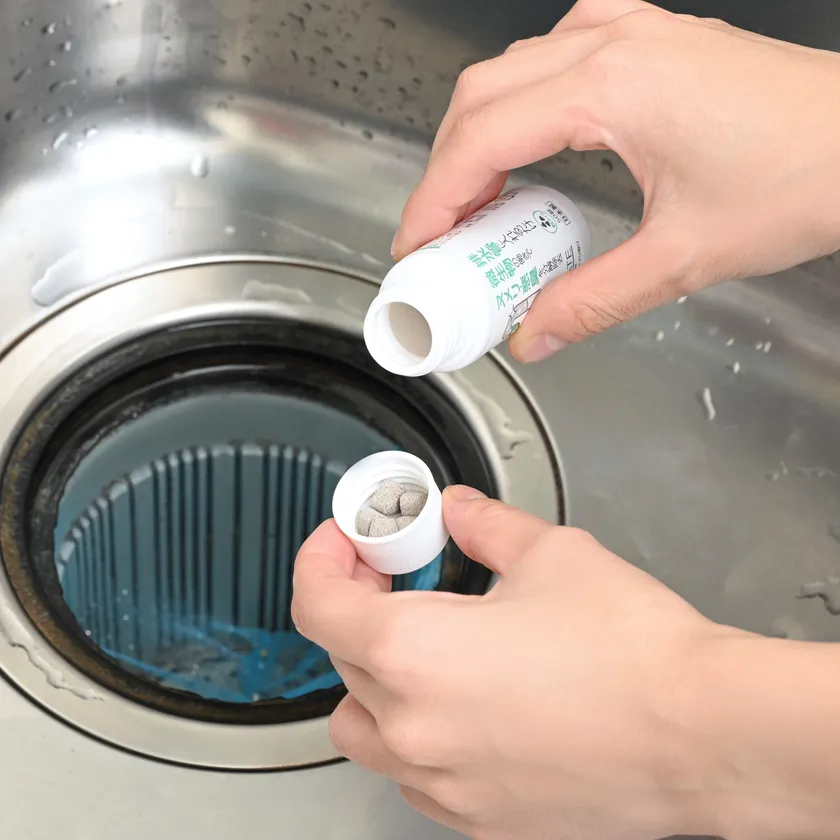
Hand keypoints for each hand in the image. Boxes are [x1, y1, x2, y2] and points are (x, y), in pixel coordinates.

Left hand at [292, 486, 733, 839]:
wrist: (703, 733)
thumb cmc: (631, 650)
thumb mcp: (550, 553)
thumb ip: (485, 524)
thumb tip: (458, 510)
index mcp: (414, 650)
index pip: (317, 603)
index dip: (320, 558)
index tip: (345, 543)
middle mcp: (415, 725)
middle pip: (341, 656)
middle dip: (357, 604)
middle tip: (398, 574)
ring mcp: (444, 781)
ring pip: (364, 728)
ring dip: (374, 678)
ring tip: (420, 644)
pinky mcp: (481, 818)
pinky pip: (413, 776)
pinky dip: (414, 734)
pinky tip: (460, 706)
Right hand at [390, 0, 839, 362]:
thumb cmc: (804, 174)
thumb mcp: (681, 256)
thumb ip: (592, 299)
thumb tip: (538, 331)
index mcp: (610, 87)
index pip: (481, 139)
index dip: (434, 198)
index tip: (417, 244)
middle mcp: (611, 44)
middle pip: (481, 96)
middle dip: (445, 169)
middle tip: (440, 234)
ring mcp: (632, 33)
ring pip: (512, 71)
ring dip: (480, 134)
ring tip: (478, 201)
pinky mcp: (652, 43)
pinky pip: (557, 56)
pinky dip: (523, 103)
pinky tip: (532, 140)